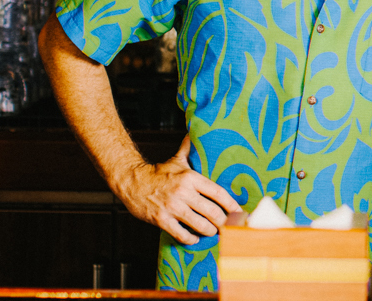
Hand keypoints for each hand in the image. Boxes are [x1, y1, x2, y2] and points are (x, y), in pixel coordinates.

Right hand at [112, 135, 242, 244]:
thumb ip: (189, 149)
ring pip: (200, 225)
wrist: (131, 182)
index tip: (240, 212)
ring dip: (210, 231)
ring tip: (214, 232)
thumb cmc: (158, 173)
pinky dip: (191, 239)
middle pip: (212, 211)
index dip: (232, 204)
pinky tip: (195, 238)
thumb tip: (195, 133)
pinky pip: (181, 234)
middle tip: (229, 226)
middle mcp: (183, 192)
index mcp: (191, 178)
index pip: (218, 193)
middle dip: (224, 222)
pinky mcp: (161, 220)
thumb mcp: (176, 160)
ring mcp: (172, 207)